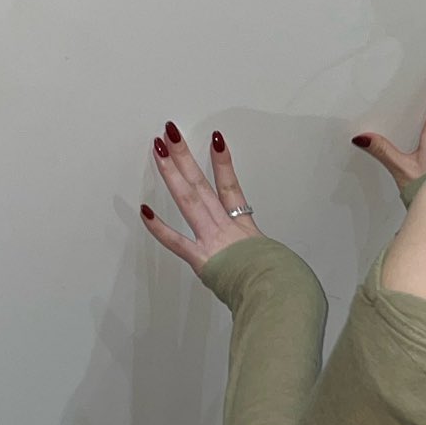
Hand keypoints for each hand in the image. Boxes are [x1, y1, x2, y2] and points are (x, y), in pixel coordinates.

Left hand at [139, 122, 264, 274]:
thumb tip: (266, 262)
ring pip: (188, 200)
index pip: (231, 187)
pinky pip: (176, 242)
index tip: (214, 139)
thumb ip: (266, 258)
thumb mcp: (276, 262)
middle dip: (185, 157)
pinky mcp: (201, 259)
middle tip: (171, 134)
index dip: (222, 162)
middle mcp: (224, 227)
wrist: (277, 289)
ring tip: (159, 150)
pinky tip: (144, 211)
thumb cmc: (281, 279)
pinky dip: (159, 228)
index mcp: (243, 228)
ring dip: (172, 173)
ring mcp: (211, 240)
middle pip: (201, 185)